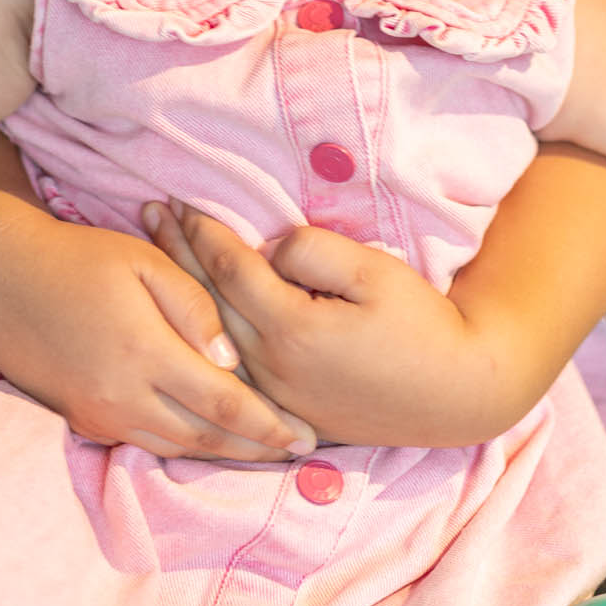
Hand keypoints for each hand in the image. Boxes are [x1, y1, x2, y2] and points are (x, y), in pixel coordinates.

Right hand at [0, 135, 316, 461]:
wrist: (0, 280)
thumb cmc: (78, 258)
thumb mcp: (141, 260)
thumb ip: (191, 303)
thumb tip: (230, 355)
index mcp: (144, 354)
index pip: (222, 402)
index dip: (268, 424)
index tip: (306, 434)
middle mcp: (123, 397)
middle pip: (204, 437)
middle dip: (256, 449)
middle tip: (302, 451)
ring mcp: (101, 414)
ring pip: (175, 446)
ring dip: (224, 454)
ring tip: (267, 452)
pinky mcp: (84, 418)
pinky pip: (145, 441)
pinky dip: (184, 445)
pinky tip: (209, 438)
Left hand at [143, 203, 505, 446]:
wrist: (455, 394)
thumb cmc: (420, 324)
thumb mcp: (373, 272)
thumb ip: (313, 251)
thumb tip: (270, 247)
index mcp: (291, 330)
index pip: (229, 270)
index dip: (204, 230)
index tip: (181, 196)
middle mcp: (272, 368)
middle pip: (207, 302)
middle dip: (177, 252)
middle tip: (150, 212)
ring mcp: (276, 394)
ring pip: (212, 335)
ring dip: (182, 288)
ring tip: (159, 249)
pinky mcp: (287, 409)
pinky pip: (230, 363)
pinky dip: (203, 328)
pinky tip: (189, 308)